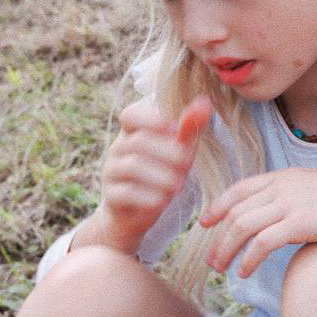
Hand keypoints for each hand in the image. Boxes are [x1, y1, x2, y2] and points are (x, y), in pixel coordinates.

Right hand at [96, 95, 212, 253]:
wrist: (133, 213)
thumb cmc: (160, 174)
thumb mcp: (177, 150)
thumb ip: (188, 127)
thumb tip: (205, 102)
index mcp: (132, 132)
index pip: (131, 114)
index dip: (152, 120)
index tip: (175, 130)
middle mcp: (118, 148)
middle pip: (138, 142)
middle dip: (166, 151)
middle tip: (187, 164)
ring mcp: (111, 171)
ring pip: (132, 166)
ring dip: (160, 175)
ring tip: (179, 186)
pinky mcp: (111, 196)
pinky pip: (126, 192)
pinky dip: (147, 196)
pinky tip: (162, 200)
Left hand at [199, 169, 316, 276]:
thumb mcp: (315, 190)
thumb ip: (292, 198)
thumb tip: (277, 217)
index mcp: (284, 176)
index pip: (240, 188)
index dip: (218, 205)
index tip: (205, 223)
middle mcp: (282, 186)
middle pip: (236, 212)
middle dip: (218, 238)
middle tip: (211, 261)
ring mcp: (290, 203)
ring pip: (242, 227)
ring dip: (226, 251)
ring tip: (221, 270)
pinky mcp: (300, 223)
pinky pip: (262, 243)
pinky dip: (248, 259)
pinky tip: (244, 272)